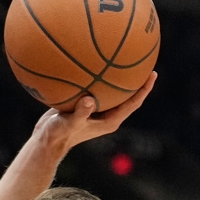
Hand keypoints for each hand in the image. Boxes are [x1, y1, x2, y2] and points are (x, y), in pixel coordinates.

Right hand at [34, 71, 157, 152]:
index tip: (153, 73)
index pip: (133, 103)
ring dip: (120, 78)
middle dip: (137, 81)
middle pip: (128, 96)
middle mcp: (107, 116)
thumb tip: (89, 99)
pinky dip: (99, 78)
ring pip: (114, 92)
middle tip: (145, 61)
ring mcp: (97, 111)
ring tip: (124, 58)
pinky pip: (98, 90)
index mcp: (110, 121)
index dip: (144, 89)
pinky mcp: (87, 106)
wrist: (46, 140)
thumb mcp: (69, 123)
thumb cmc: (58, 135)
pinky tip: (94, 62)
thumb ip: (80, 113)